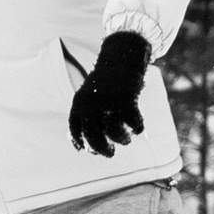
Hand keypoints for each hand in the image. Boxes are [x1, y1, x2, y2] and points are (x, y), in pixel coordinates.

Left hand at [67, 30, 150, 157]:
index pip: (75, 130)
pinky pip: (133, 124)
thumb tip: (79, 148)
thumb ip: (84, 119)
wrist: (120, 60)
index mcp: (79, 103)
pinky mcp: (127, 99)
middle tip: (110, 154)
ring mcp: (109, 102)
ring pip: (115, 133)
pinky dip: (137, 129)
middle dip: (102, 150)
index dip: (81, 144)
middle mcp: (91, 104)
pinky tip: (138, 129)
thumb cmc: (104, 85)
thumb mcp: (88, 97)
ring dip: (122, 140)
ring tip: (126, 139)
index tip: (90, 150)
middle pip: (94, 137)